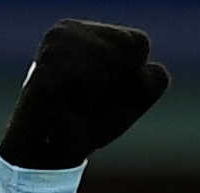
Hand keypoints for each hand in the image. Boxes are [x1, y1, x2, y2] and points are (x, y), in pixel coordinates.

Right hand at [0, 20, 169, 169]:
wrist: (48, 157)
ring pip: (111, 58)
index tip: (104, 97)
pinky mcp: (47, 63)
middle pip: (128, 46)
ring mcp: (56, 43)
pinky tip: (66, 104)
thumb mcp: (130, 103)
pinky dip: (87, 98)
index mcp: (87, 33)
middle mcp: (68, 30)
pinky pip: (91, 76)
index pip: (138, 43)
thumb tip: (150, 66)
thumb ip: (152, 82)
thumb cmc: (87, 126)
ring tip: (75, 103)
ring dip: (100, 93)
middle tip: (88, 103)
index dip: (131, 79)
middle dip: (118, 84)